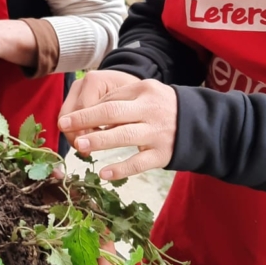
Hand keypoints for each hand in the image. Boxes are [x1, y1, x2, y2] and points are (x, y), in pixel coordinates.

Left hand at [58, 71, 176, 180]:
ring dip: (100, 140)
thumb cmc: (163, 107)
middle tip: (64, 125)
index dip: (87, 110)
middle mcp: (150, 110)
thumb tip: (88, 114)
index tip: (69, 119)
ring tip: (80, 145)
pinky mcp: (162, 154)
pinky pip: (138, 163)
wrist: (201, 124)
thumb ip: (121, 100)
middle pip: (113, 112)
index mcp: (144, 91)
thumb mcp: (145, 94)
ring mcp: (157, 133)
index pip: (111, 98)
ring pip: (124, 136)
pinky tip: (104, 173)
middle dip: (86, 118)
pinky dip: (121, 169)